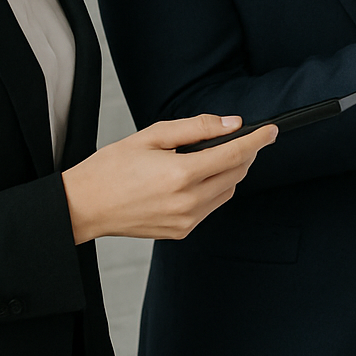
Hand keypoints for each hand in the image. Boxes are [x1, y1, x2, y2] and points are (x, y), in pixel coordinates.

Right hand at [61, 115, 276, 243]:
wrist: (84, 206)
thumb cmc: (112, 167)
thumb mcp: (152, 136)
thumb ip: (196, 128)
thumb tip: (231, 124)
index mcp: (181, 174)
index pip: (234, 154)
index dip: (257, 140)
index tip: (272, 130)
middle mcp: (188, 202)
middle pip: (236, 174)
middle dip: (244, 154)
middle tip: (238, 137)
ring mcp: (186, 221)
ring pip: (227, 191)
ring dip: (230, 172)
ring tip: (212, 156)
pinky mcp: (181, 232)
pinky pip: (211, 206)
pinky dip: (214, 189)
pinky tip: (196, 177)